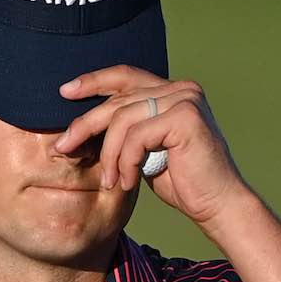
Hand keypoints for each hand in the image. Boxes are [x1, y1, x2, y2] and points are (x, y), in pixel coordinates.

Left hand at [54, 65, 256, 229]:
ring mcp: (185, 99)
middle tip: (63, 147)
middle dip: (85, 125)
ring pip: (122, 120)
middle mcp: (181, 89)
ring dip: (109, 155)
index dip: (92, 81)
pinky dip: (125, 162)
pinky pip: (136, 136)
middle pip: (118, 100)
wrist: (217, 205)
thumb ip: (126, 129)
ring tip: (108, 181)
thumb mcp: (145, 149)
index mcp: (172, 92)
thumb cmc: (181, 181)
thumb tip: (83, 123)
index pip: (125, 76)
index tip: (64, 92)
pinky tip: (127, 181)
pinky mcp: (186, 117)